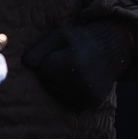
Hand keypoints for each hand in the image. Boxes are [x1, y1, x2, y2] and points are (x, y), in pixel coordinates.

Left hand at [22, 21, 137, 109]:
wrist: (111, 50)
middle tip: (69, 62)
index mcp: (72, 63)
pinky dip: (71, 94)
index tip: (60, 54)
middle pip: (50, 85)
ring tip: (74, 71)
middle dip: (53, 74)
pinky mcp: (92, 102)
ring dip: (61, 85)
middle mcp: (81, 82)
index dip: (48, 61)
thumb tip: (26, 63)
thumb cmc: (80, 40)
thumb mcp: (60, 36)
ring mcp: (88, 94)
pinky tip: (80, 81)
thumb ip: (40, 49)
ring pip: (58, 95)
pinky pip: (71, 102)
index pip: (43, 70)